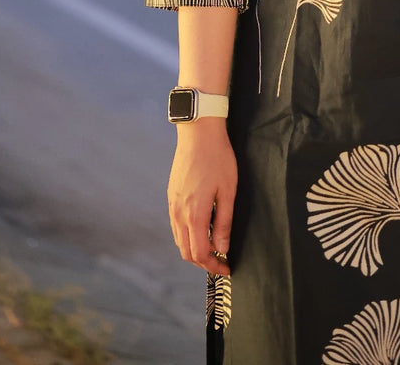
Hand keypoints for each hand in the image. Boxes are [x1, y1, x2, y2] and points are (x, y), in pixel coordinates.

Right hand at [168, 119, 235, 277]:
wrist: (198, 132)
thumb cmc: (218, 158)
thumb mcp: (228, 191)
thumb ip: (224, 223)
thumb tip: (222, 249)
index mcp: (194, 214)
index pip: (200, 253)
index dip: (214, 266)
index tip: (227, 268)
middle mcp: (179, 213)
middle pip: (186, 251)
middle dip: (204, 262)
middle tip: (222, 261)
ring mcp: (172, 204)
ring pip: (179, 240)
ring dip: (194, 249)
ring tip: (214, 246)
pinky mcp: (171, 196)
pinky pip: (176, 225)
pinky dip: (187, 235)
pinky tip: (202, 228)